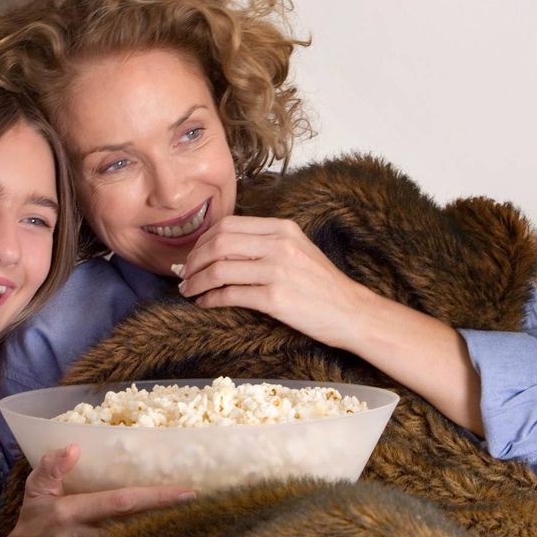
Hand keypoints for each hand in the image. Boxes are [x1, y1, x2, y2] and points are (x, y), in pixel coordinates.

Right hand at [2, 444, 194, 536]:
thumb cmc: (32, 521)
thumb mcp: (34, 490)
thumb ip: (51, 467)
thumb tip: (74, 447)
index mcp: (71, 513)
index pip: (121, 503)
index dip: (155, 497)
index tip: (187, 492)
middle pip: (139, 526)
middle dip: (170, 517)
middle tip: (203, 506)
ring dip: (164, 532)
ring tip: (195, 519)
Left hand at [179, 215, 485, 433]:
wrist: (352, 312)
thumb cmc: (322, 284)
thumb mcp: (297, 249)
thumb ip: (265, 242)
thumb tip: (221, 247)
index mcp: (282, 228)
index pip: (228, 225)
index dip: (202, 240)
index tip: (193, 254)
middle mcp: (278, 245)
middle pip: (218, 243)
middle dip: (193, 260)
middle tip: (184, 274)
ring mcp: (276, 271)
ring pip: (218, 269)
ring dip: (196, 281)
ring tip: (188, 291)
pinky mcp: (275, 299)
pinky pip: (229, 295)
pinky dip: (209, 299)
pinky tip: (204, 303)